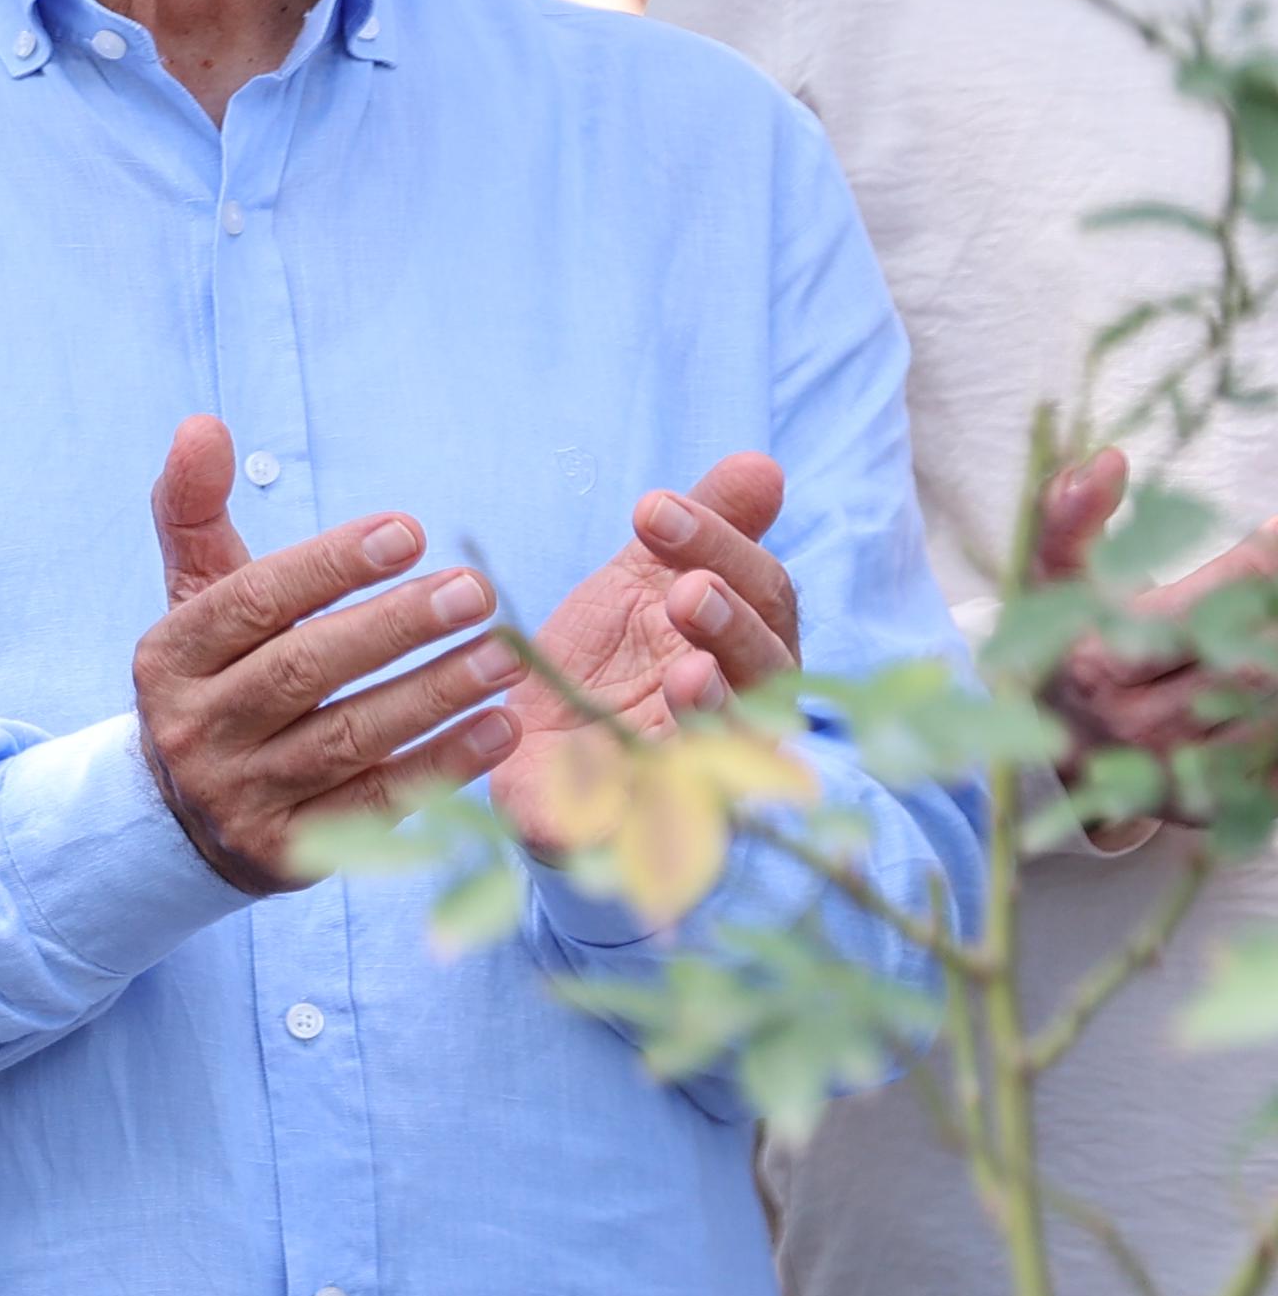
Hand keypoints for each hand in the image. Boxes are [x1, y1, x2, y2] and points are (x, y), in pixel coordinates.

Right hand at [132, 419, 523, 892]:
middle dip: (395, 628)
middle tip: (477, 590)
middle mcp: (195, 728)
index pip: (251, 602)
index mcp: (170, 657)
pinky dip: (442, 767)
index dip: (330, 566)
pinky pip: (376, 805)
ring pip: (347, 740)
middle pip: (302, 671)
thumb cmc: (215, 679)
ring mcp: (240, 795)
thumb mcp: (195, 598)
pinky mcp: (287, 852)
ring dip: (434, 696)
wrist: (178, 817)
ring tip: (505, 655)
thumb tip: (203, 424)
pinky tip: (500, 729)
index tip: (410, 532)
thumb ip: (197, 510)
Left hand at [481, 454, 794, 856]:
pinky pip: (668, 818)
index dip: (718, 546)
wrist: (530, 764)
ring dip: (714, 706)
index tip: (651, 508)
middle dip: (730, 624)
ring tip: (687, 672)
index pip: (760, 591)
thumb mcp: (640, 586)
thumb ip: (704, 527)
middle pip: (766, 664)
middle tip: (686, 591)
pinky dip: (654, 794)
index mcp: (745, 647)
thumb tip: (762, 467)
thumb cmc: (602, 668)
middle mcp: (743, 711)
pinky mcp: (650, 829)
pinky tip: (633, 774)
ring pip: (735, 744)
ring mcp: (707, 774)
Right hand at [1033, 446, 1277, 791]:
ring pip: (1268, 697)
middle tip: (1271, 581)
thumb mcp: (1057, 582)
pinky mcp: (1218, 802)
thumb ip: (1068, 520)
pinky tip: (1260, 685)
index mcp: (1098, 665)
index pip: (1213, 600)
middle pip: (1255, 656)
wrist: (1064, 750)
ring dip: (1274, 652)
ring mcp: (1180, 770)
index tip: (1271, 533)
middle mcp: (1138, 724)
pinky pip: (1273, 749)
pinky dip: (1275, 711)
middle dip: (1273, 613)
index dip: (1261, 557)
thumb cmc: (1069, 648)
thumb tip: (1107, 460)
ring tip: (1264, 627)